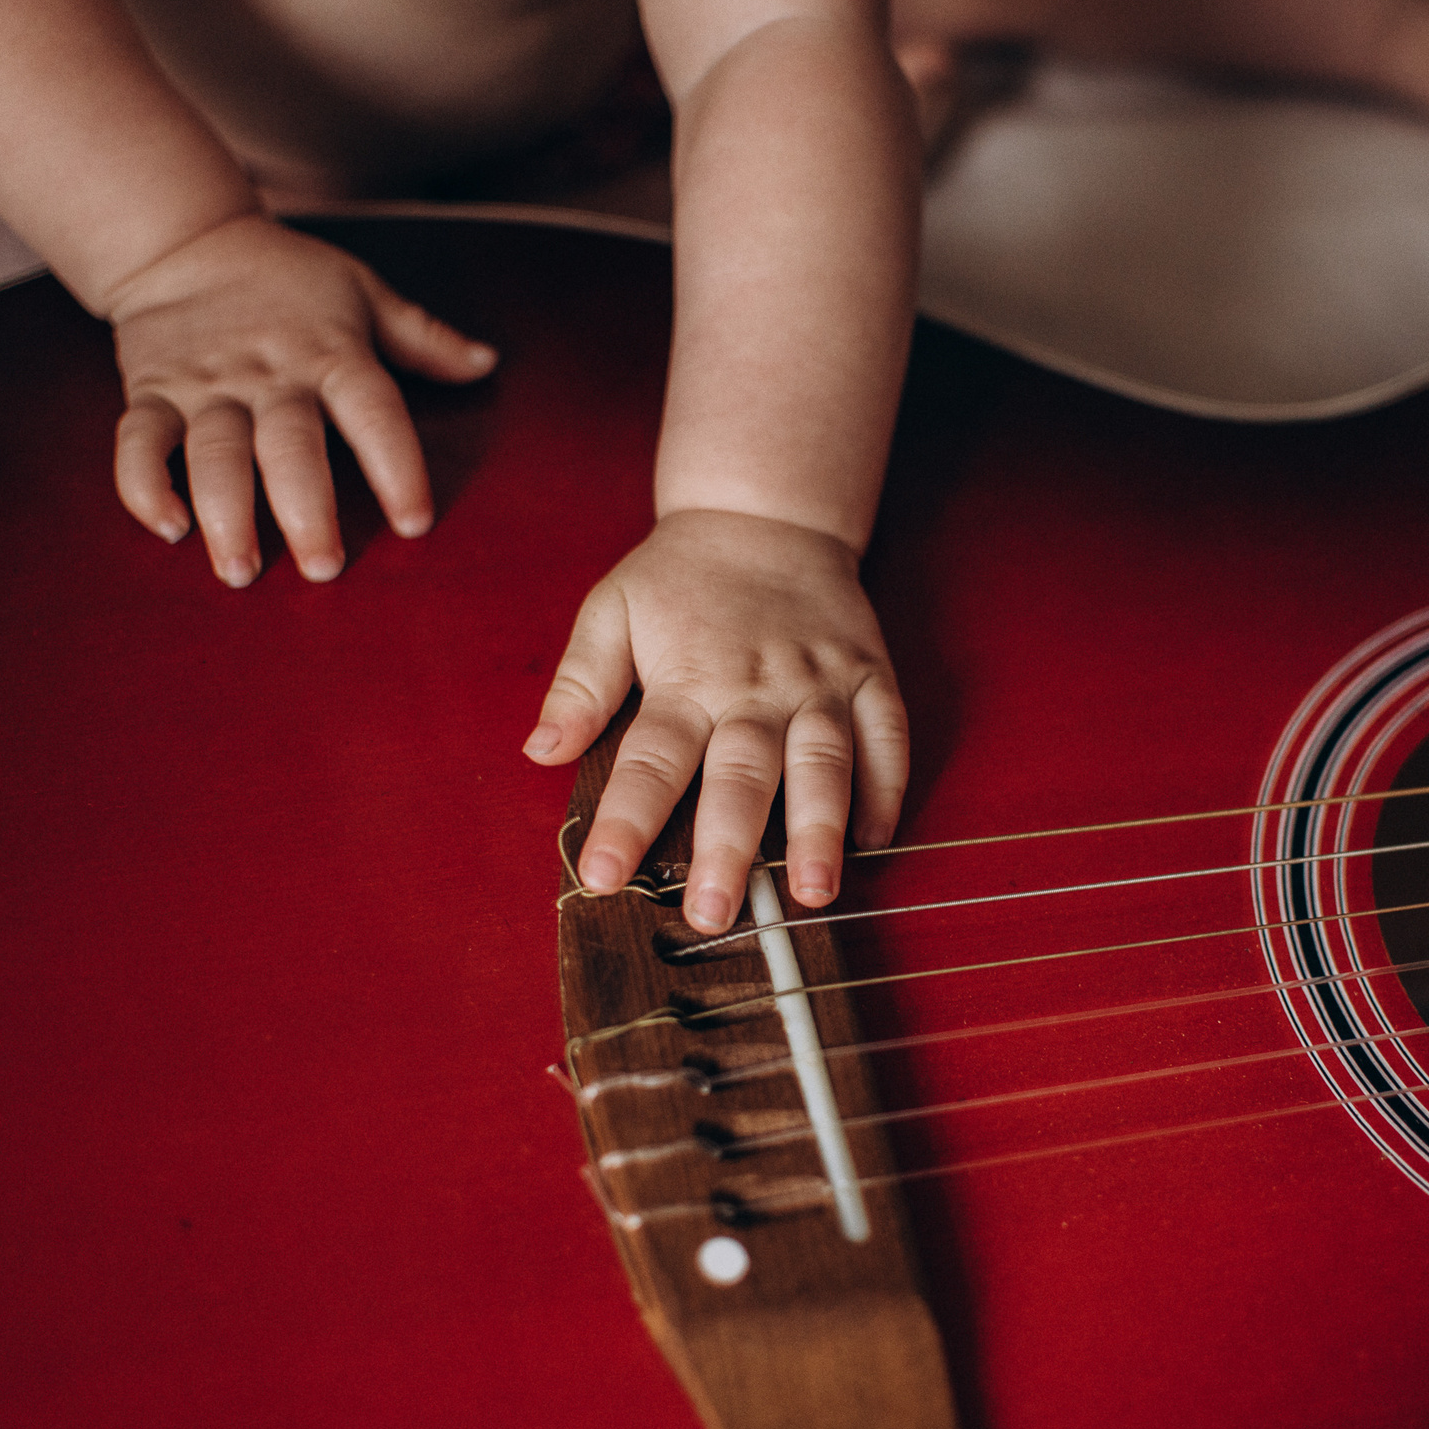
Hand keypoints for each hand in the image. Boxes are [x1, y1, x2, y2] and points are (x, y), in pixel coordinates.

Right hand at [103, 215, 496, 584]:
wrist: (185, 240)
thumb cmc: (288, 278)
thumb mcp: (364, 292)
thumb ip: (424, 337)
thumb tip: (487, 363)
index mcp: (332, 353)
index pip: (373, 410)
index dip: (397, 466)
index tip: (415, 523)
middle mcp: (270, 375)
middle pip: (290, 445)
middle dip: (306, 509)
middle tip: (323, 568)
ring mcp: (206, 386)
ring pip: (214, 452)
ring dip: (225, 512)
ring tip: (241, 570)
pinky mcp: (152, 393)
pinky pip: (139, 441)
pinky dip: (145, 485)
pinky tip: (169, 528)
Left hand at [525, 509, 908, 932]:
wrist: (765, 514)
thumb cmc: (681, 575)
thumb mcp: (612, 610)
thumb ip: (580, 683)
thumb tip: (541, 750)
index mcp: (688, 679)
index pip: (651, 762)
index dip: (626, 821)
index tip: (603, 876)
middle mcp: (757, 689)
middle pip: (742, 778)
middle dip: (727, 850)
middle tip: (714, 913)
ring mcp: (821, 684)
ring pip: (824, 764)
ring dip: (819, 831)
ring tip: (812, 893)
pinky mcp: (870, 675)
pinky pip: (888, 736)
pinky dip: (886, 788)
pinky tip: (875, 839)